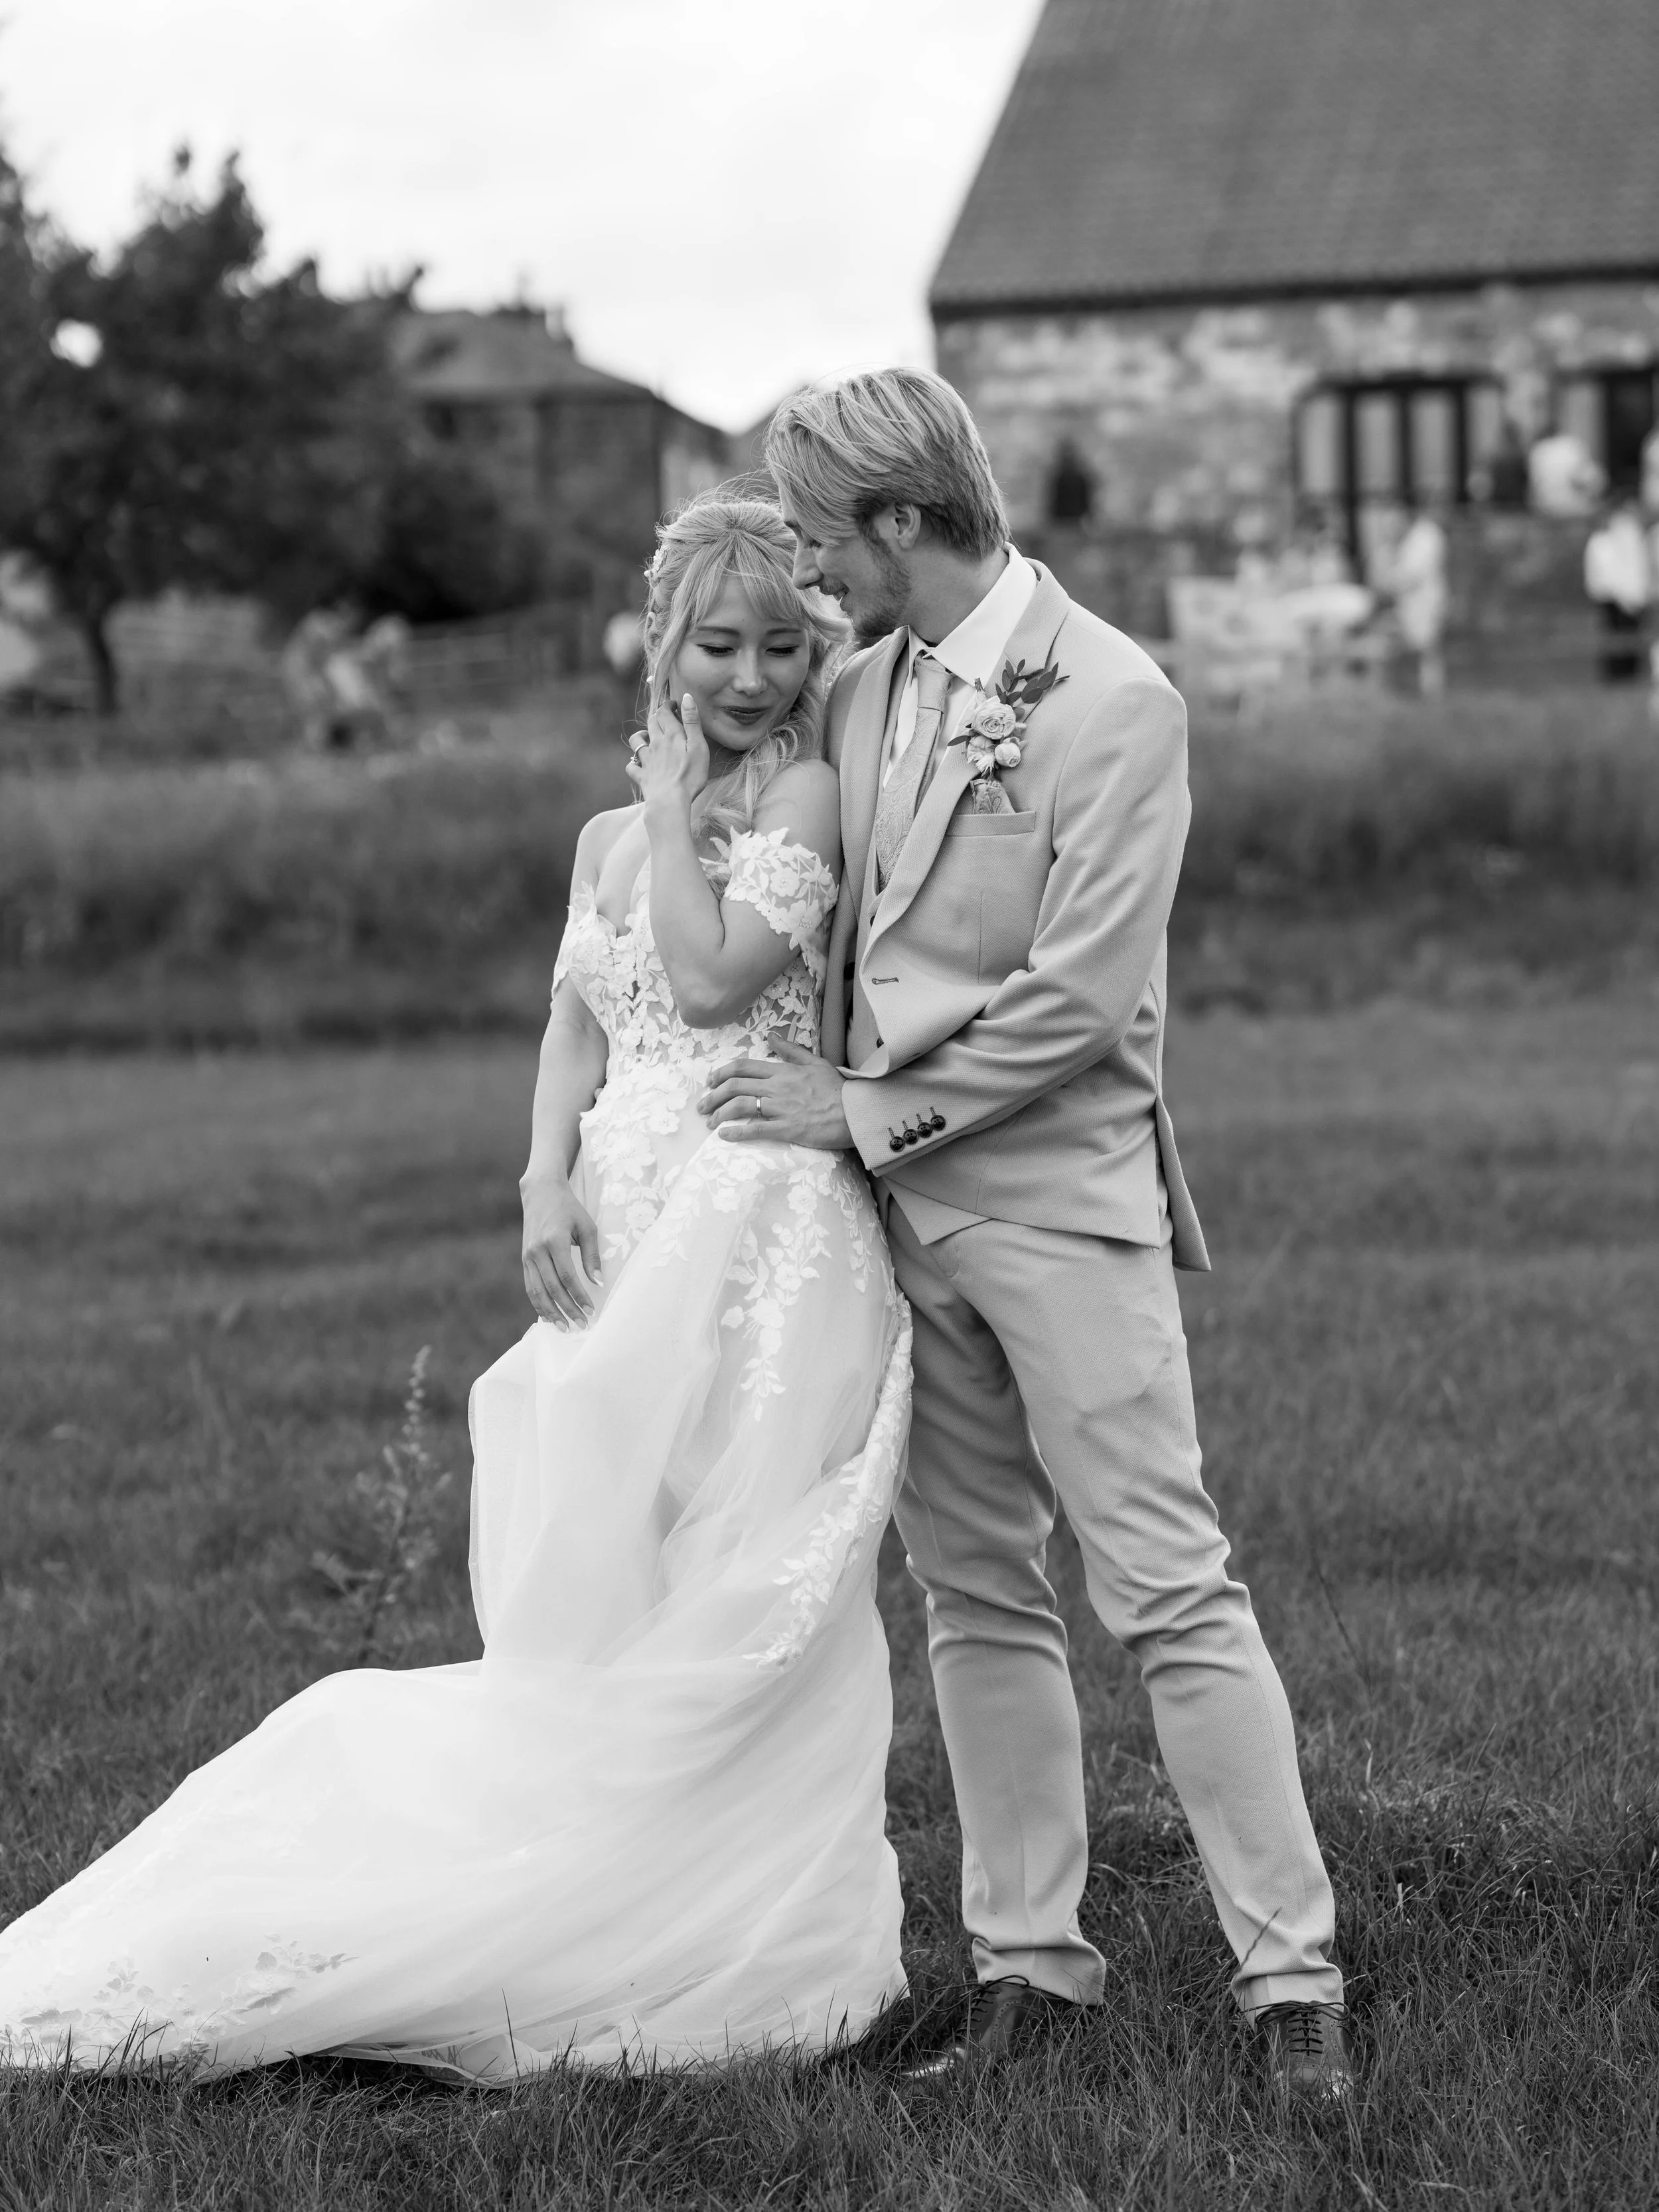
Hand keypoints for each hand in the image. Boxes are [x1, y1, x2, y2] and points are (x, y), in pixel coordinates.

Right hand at [520, 1173, 602, 1328]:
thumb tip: (599, 1282)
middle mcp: (537, 1251)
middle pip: (552, 1288)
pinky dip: (538, 1303)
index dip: (579, 1296)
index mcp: (554, 1241)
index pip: (567, 1277)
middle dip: (567, 1310)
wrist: (541, 1193)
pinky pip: (529, 1286)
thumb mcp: (587, 1227)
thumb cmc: (569, 1209)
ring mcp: (527, 1256)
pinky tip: (547, 1316)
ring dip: (550, 1312)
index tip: (591, 1310)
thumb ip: (592, 1255)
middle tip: (581, 1325)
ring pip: (537, 1291)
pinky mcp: (524, 1260)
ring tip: (564, 1328)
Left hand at [626, 692, 709, 821]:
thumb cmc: (689, 775)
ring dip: (641, 736)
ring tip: (648, 737)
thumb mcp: (698, 746)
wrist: (670, 801)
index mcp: (670, 735)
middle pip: (651, 723)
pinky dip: (633, 763)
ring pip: (636, 741)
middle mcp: (655, 744)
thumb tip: (686, 697)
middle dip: (657, 716)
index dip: (668, 705)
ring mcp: (646, 761)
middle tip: (665, 717)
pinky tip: (638, 764)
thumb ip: (692, 721)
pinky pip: (632, 766)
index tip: (674, 705)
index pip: (664, 712)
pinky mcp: (642, 777)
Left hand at [699, 1031, 853, 1150]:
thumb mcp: (815, 1062)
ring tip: (710, 1122)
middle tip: (702, 1106)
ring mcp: (781, 1108)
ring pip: (741, 1106)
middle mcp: (777, 1087)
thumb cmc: (837, 1089)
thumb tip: (770, 1037)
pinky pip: (756, 1129)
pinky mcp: (787, 1128)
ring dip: (720, 1114)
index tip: (710, 1081)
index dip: (722, 1073)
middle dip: (713, 1096)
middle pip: (735, 1086)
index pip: (744, 1067)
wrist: (855, 1112)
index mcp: (782, 1071)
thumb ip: (791, 1050)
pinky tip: (725, 1135)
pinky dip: (737, 1132)